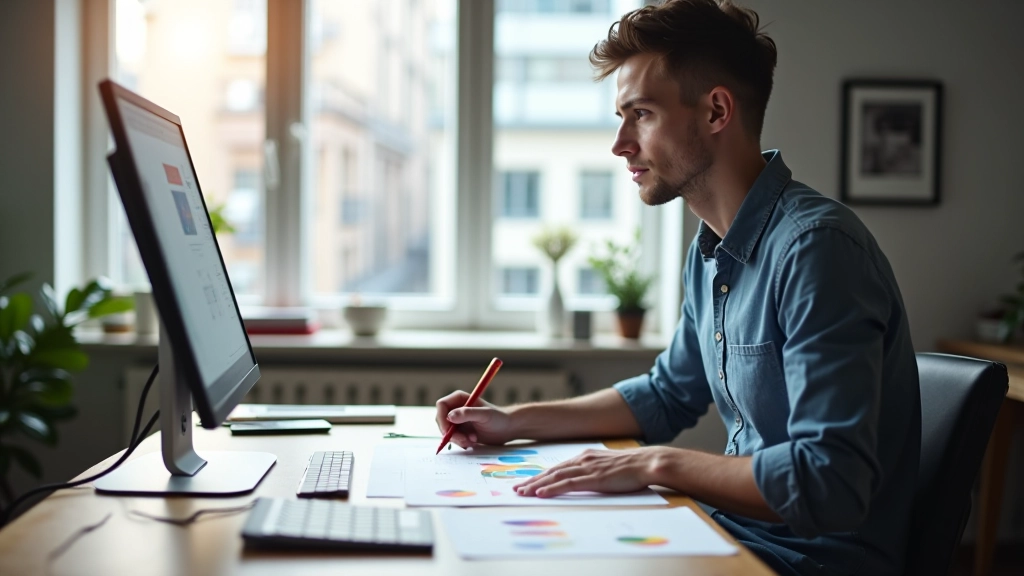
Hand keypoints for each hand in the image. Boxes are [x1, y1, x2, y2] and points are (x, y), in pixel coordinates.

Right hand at [434, 390, 513, 447]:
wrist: (507, 429)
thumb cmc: (498, 418)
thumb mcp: (484, 415)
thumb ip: (467, 414)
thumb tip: (449, 416)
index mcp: (460, 399)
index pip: (441, 405)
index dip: (442, 418)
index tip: (448, 430)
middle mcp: (456, 409)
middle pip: (442, 420)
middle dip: (450, 432)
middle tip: (464, 439)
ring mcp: (458, 421)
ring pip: (447, 432)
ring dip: (458, 439)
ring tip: (473, 439)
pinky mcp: (461, 431)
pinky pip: (453, 439)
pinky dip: (461, 442)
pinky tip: (473, 441)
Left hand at [513, 448, 659, 497]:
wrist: (647, 462)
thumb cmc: (632, 467)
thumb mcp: (608, 465)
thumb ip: (594, 469)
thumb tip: (586, 477)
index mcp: (585, 456)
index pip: (558, 468)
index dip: (541, 476)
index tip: (528, 483)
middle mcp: (582, 460)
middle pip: (551, 471)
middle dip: (532, 480)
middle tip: (516, 489)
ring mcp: (587, 468)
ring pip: (555, 477)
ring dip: (536, 485)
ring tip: (522, 492)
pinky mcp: (593, 478)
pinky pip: (567, 484)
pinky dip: (551, 489)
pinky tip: (540, 493)